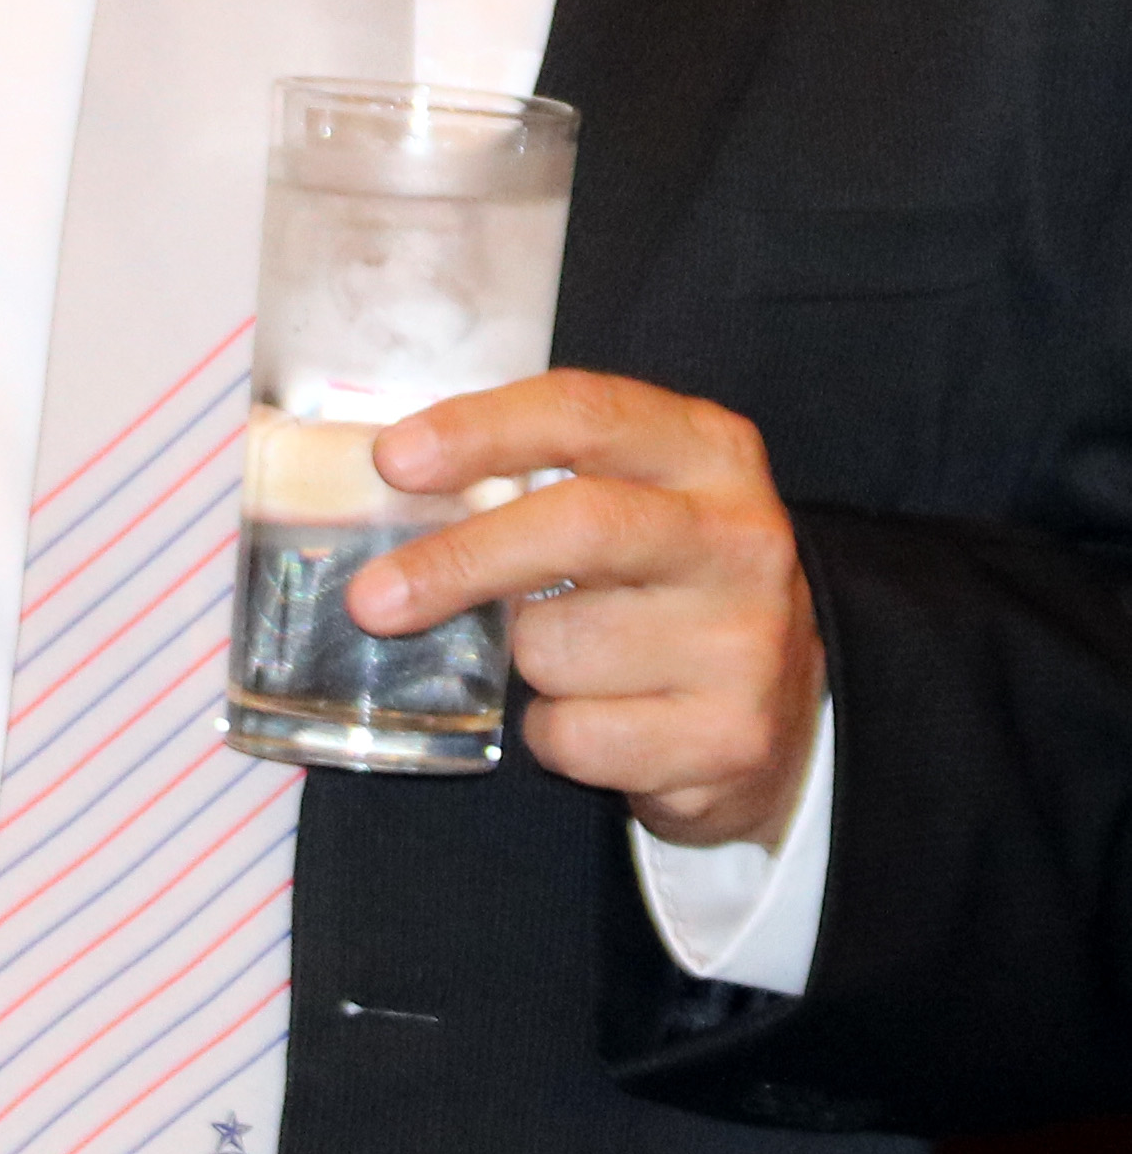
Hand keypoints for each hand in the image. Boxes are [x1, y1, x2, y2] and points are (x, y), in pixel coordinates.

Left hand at [347, 369, 823, 849]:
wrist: (781, 707)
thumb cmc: (657, 577)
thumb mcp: (625, 493)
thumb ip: (531, 472)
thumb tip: (387, 484)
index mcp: (706, 451)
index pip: (584, 414)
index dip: (481, 430)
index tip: (394, 461)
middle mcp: (738, 537)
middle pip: (581, 527)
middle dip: (461, 561)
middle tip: (373, 599)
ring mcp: (746, 642)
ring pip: (557, 646)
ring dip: (519, 659)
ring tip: (564, 655)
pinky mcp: (732, 739)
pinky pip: (576, 734)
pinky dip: (551, 731)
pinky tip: (597, 715)